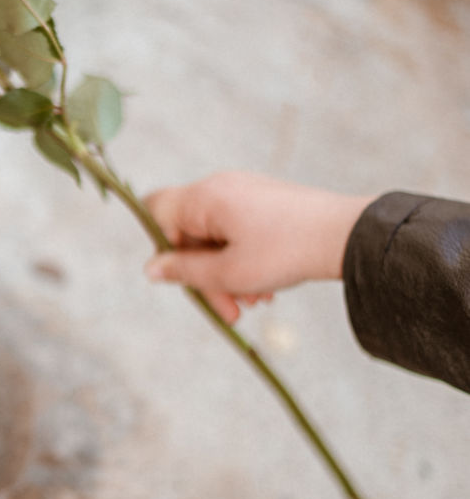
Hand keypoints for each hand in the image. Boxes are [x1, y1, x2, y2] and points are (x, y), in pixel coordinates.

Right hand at [144, 171, 373, 324]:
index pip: (157, 212)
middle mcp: (220, 187)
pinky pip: (237, 231)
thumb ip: (185, 272)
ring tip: (254, 301)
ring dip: (226, 273)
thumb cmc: (286, 252)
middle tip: (228, 311)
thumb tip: (151, 269)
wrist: (347, 235)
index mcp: (205, 197)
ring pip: (215, 236)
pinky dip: (242, 258)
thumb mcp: (230, 273)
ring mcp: (243, 191)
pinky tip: (264, 286)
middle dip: (203, 274)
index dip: (162, 248)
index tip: (184, 279)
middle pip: (189, 232)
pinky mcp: (264, 200)